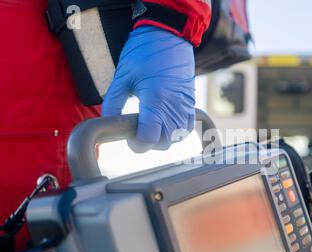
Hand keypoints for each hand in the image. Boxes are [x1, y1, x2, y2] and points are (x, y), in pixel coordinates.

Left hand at [102, 26, 195, 152]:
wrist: (169, 35)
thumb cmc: (144, 52)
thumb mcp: (122, 76)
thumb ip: (113, 103)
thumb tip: (107, 122)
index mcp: (155, 101)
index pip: (149, 138)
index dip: (137, 144)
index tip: (129, 137)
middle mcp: (174, 107)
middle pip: (164, 143)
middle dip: (149, 142)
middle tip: (137, 130)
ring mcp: (185, 106)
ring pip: (177, 138)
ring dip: (163, 138)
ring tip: (151, 126)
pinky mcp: (191, 103)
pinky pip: (187, 128)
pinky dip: (177, 132)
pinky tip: (165, 123)